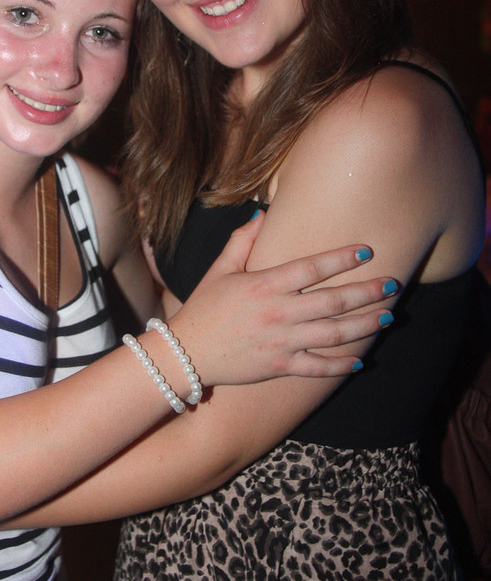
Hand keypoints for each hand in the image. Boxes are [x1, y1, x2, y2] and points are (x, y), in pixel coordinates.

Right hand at [171, 213, 395, 386]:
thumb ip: (243, 240)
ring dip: (364, 325)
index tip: (367, 252)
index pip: (312, 268)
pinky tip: (360, 361)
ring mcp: (281, 341)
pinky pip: (317, 367)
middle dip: (367, 292)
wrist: (186, 353)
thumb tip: (263, 213)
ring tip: (388, 315)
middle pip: (333, 301)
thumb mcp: (220, 269)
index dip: (341, 258)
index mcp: (265, 285)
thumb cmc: (204, 307)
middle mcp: (278, 313)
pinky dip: (340, 366)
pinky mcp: (280, 366)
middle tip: (393, 284)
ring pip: (333, 334)